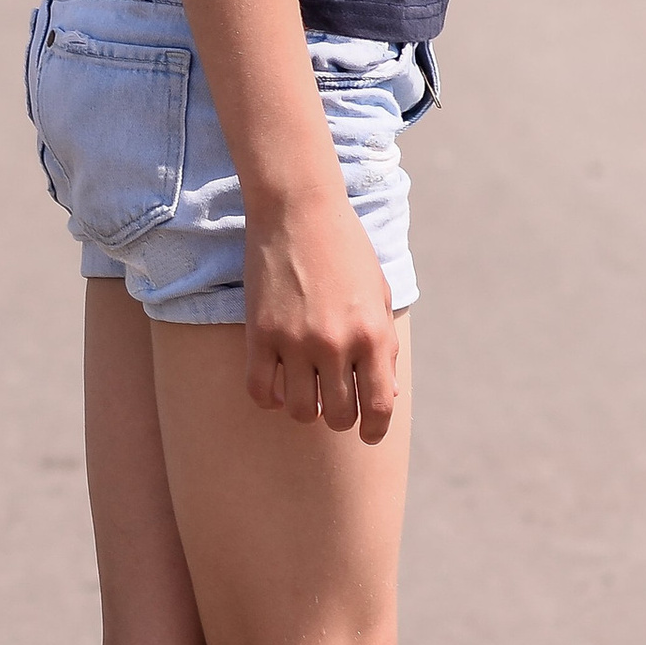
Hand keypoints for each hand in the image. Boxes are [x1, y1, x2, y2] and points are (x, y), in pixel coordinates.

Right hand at [243, 194, 399, 440]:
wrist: (299, 211)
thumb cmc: (346, 251)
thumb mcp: (378, 294)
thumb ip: (383, 346)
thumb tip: (385, 394)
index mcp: (372, 333)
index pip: (379, 406)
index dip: (376, 429)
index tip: (369, 433)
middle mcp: (335, 343)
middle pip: (338, 416)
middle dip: (340, 417)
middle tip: (335, 402)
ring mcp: (294, 341)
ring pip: (299, 411)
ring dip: (305, 409)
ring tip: (306, 390)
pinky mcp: (260, 334)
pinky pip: (260, 391)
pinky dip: (270, 398)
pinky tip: (277, 384)